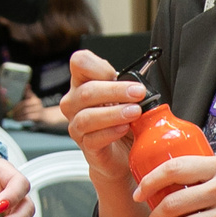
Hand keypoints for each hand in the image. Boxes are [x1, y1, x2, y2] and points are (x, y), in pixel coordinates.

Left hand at [13, 88, 47, 121]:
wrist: (43, 115)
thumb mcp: (31, 99)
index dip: (18, 105)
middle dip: (17, 110)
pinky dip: (21, 118)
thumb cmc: (34, 107)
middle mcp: (37, 103)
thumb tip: (27, 84)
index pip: (24, 100)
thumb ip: (28, 93)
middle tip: (11, 113)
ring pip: (26, 112)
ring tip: (13, 117)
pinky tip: (17, 119)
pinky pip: (28, 117)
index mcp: (34, 98)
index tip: (12, 108)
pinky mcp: (38, 116)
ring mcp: (38, 110)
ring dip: (18, 115)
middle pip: (24, 106)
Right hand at [61, 49, 144, 181]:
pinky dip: (110, 132)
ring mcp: (77, 126)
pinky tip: (124, 129)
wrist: (121, 153)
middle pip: (86, 91)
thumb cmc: (122, 121)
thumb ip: (128, 86)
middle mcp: (75, 103)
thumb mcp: (127, 98)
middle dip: (115, 90)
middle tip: (138, 93)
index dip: (97, 66)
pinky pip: (92, 139)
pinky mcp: (86, 147)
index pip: (79, 63)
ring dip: (114, 113)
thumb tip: (140, 84)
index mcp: (84, 83)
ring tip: (134, 113)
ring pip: (86, 117)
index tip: (117, 74)